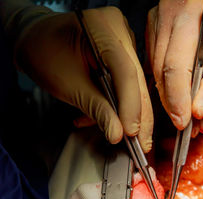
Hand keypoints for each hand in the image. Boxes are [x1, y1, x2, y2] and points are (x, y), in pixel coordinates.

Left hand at [16, 7, 152, 150]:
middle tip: (142, 142)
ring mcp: (123, 40)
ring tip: (126, 136)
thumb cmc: (44, 53)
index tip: (130, 132)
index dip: (130, 105)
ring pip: (135, 84)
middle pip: (136, 78)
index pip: (125, 71)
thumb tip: (118, 132)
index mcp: (101, 27)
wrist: (37, 40)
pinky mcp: (123, 53)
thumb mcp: (67, 84)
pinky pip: (128, 83)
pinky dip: (120, 104)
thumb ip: (96, 108)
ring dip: (130, 112)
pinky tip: (109, 118)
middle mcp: (118, 30)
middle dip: (138, 115)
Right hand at [146, 0, 202, 133]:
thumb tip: (199, 111)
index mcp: (188, 17)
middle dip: (175, 105)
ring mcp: (154, 27)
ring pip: (155, 75)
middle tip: (192, 128)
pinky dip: (169, 89)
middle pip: (161, 73)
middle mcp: (165, 19)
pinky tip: (183, 101)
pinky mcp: (150, 36)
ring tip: (192, 119)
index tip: (184, 123)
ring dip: (172, 101)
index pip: (175, 66)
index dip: (178, 98)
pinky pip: (155, 69)